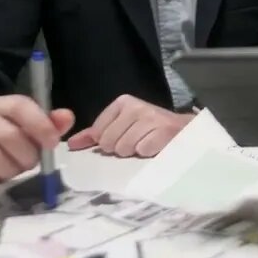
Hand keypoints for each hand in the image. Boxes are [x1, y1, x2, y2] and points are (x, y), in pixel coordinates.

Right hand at [0, 96, 74, 193]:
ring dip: (7, 171)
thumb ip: (50, 125)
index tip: (51, 144)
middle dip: (26, 156)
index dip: (39, 124)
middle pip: (8, 135)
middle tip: (30, 165)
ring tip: (11, 174)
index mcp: (0, 105)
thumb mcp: (31, 132)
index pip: (20, 106)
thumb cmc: (8, 144)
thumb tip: (66, 117)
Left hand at [66, 95, 192, 156]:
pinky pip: (142, 151)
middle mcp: (136, 107)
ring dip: (134, 152)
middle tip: (136, 142)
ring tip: (146, 144)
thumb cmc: (150, 130)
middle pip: (108, 142)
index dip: (106, 141)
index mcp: (123, 103)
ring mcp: (151, 118)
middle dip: (120, 148)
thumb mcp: (122, 126)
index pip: (98, 131)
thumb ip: (95, 135)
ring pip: (124, 148)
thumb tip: (72, 144)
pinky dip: (147, 154)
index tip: (122, 138)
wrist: (185, 131)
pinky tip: (155, 147)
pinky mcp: (164, 131)